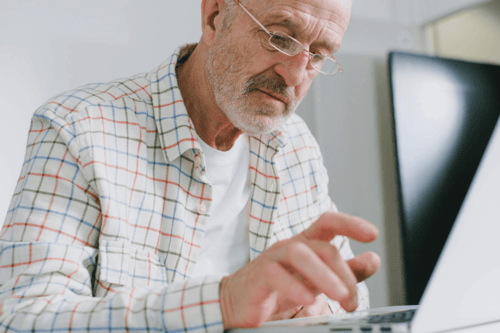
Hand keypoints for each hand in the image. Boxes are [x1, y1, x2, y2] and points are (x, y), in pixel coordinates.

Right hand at [219, 211, 380, 328]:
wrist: (239, 302)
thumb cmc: (278, 288)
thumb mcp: (318, 281)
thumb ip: (345, 272)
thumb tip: (373, 260)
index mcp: (306, 245)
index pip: (328, 223)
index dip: (350, 223)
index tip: (372, 234)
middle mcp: (291, 246)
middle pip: (322, 247)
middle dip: (343, 272)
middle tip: (352, 299)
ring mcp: (273, 258)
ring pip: (300, 254)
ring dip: (324, 276)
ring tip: (340, 297)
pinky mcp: (259, 275)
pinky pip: (276, 274)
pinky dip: (293, 286)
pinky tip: (306, 299)